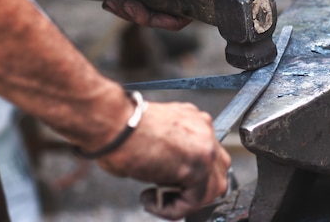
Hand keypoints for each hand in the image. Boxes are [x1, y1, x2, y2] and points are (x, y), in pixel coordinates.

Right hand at [96, 101, 230, 219]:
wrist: (112, 123)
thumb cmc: (120, 130)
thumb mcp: (154, 137)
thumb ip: (171, 151)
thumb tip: (169, 174)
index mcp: (193, 120)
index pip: (206, 154)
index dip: (189, 175)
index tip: (166, 183)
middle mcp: (204, 129)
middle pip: (217, 169)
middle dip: (194, 188)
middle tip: (165, 193)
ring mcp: (205, 145)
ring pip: (212, 187)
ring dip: (184, 201)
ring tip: (156, 198)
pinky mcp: (199, 165)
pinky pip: (196, 199)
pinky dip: (174, 208)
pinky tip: (151, 200)